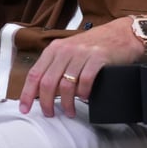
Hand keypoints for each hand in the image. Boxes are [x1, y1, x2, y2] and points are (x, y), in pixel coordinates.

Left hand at [18, 17, 139, 118]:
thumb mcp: (70, 51)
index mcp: (54, 49)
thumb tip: (42, 90)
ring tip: (70, 111)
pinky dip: (84, 93)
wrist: (121, 33)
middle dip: (46, 103)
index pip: (35, 73)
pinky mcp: (98, 58)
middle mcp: (65, 50)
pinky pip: (85, 81)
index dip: (27, 93)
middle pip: (48, 82)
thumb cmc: (94, 45)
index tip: (25, 108)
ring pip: (66, 85)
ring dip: (67, 103)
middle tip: (49, 114)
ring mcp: (81, 53)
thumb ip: (56, 66)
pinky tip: (85, 98)